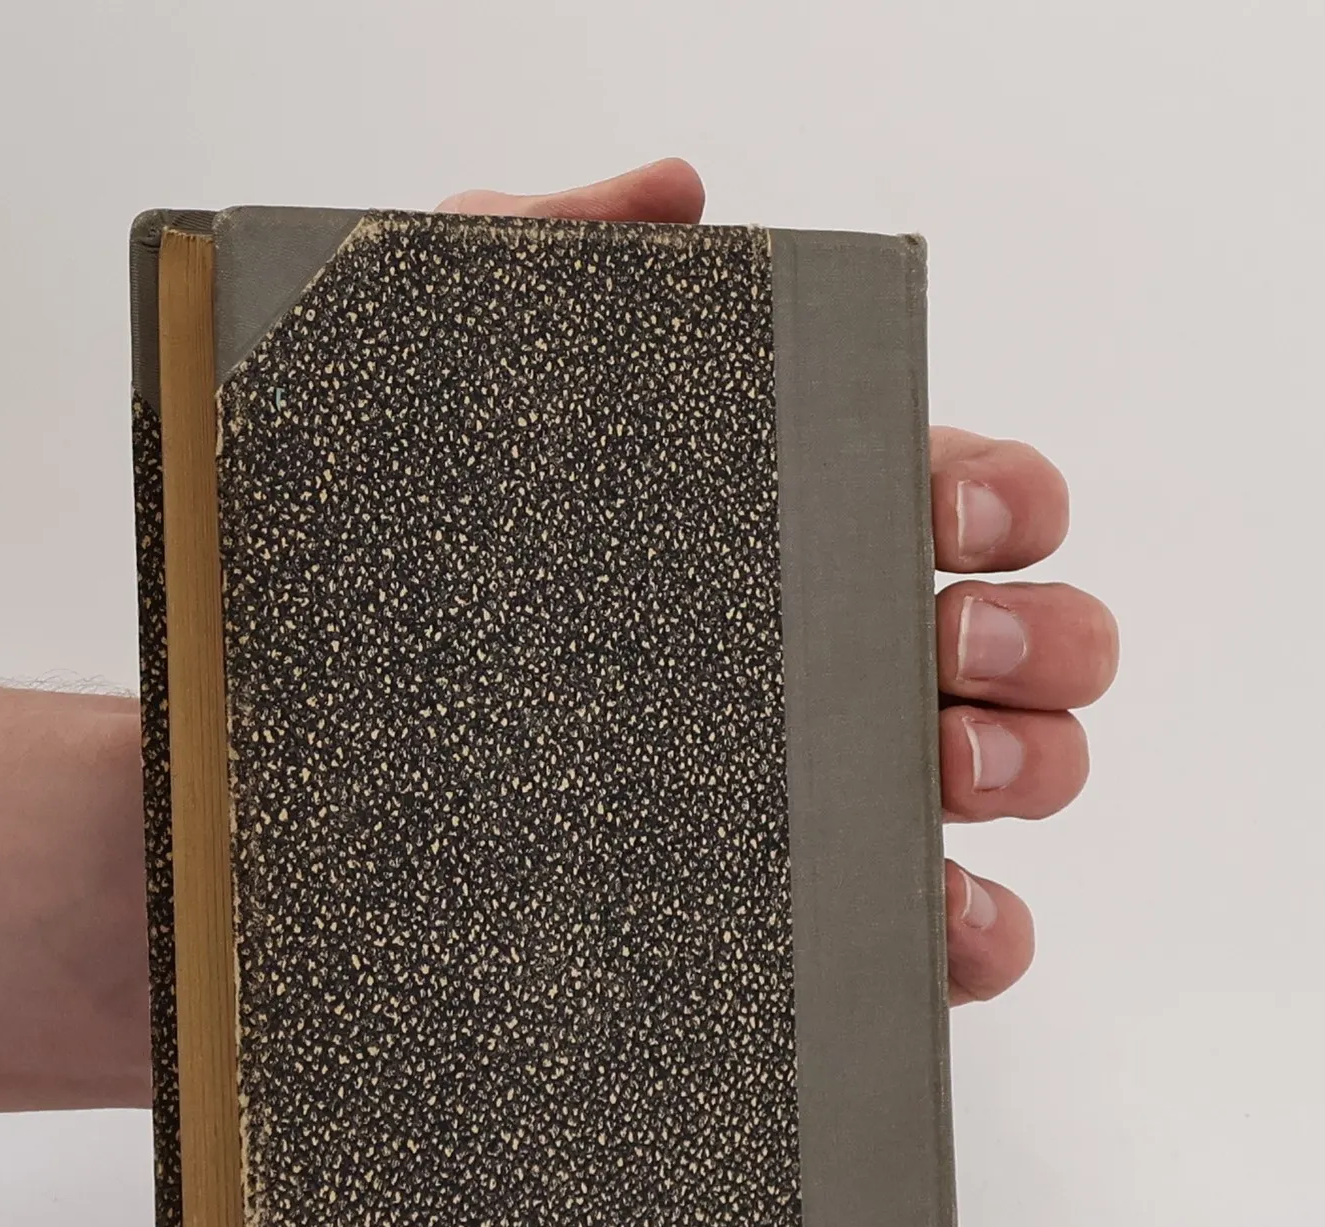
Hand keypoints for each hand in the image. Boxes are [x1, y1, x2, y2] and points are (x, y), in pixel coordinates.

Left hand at [439, 160, 1117, 1004]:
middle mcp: (821, 662)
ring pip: (1015, 776)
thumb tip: (674, 195)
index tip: (944, 513)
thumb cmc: (371, 590)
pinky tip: (941, 916)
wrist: (284, 775)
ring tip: (940, 771)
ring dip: (1027, 766)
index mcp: (785, 533)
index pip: (964, 498)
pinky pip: (936, 934)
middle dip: (1039, 638)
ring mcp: (818, 796)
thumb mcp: (436, 391)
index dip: (1000, 498)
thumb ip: (546, 258)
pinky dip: (976, 933)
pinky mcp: (790, 919)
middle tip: (948, 647)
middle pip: (1031, 640)